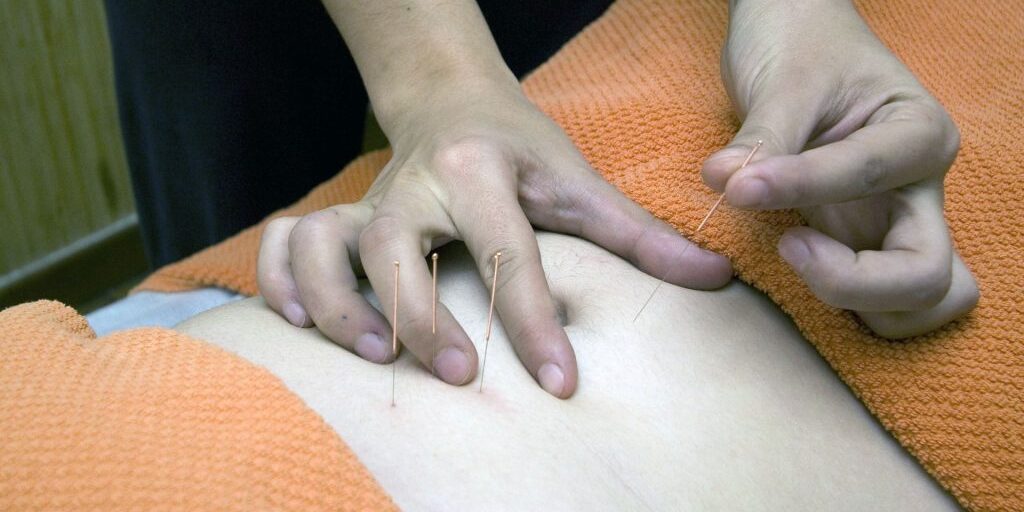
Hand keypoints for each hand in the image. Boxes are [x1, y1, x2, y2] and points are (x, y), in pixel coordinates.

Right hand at [258, 74, 732, 397]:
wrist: (451, 101)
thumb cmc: (520, 147)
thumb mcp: (578, 180)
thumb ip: (638, 234)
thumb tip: (714, 277)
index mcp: (478, 171)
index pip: (507, 251)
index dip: (532, 320)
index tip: (559, 382)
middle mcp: (413, 184)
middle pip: (395, 250)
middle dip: (420, 317)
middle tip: (458, 376)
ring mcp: (366, 199)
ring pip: (323, 245)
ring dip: (337, 304)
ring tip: (372, 357)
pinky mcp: (337, 214)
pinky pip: (282, 242)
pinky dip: (278, 280)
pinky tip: (298, 322)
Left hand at [702, 0, 978, 336]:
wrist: (794, 35)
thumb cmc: (800, 45)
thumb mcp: (784, 81)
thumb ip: (763, 138)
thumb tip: (725, 183)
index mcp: (918, 135)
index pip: (872, 179)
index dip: (801, 188)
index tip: (737, 185)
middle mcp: (918, 191)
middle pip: (925, 278)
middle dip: (855, 284)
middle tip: (787, 245)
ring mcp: (890, 225)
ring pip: (917, 305)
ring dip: (858, 304)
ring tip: (792, 255)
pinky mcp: (855, 244)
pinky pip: (871, 302)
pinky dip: (841, 303)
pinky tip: (790, 268)